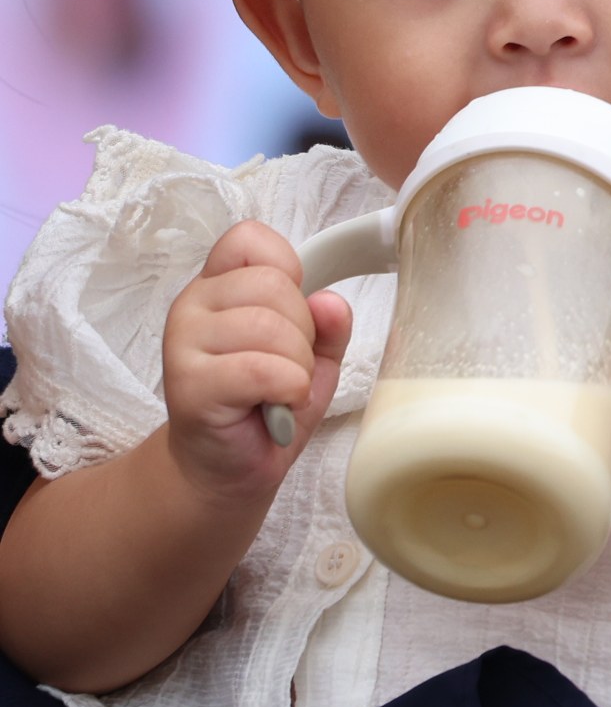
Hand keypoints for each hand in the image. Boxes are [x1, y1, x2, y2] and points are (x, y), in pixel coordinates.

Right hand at [161, 220, 348, 495]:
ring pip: (270, 326)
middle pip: (273, 285)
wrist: (228, 466)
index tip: (292, 314)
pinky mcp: (189, 383)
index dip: (287, 271)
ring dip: (295, 366)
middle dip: (303, 332)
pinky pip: (261, 368)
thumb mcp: (313, 357)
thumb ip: (328, 325)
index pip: (250, 239)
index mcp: (219, 287)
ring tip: (278, 390)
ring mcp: (184, 342)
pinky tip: (276, 404)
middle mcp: (194, 305)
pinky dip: (287, 389)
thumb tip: (331, 301)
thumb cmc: (266, 405)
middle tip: (285, 367)